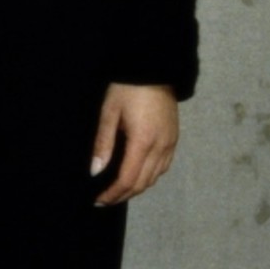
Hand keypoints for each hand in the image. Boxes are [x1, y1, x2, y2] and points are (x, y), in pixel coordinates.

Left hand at [90, 82, 177, 205]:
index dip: (113, 193)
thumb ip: (103, 143)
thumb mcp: (109, 112)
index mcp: (143, 141)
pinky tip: (137, 176)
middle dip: (123, 195)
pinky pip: (163, 167)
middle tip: (105, 200)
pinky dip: (149, 177)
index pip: (128, 179)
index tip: (98, 200)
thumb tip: (96, 171)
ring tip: (118, 191)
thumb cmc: (127, 88)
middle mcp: (161, 147)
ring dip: (136, 188)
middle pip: (142, 183)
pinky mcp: (174, 139)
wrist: (153, 69)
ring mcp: (170, 143)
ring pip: (154, 177)